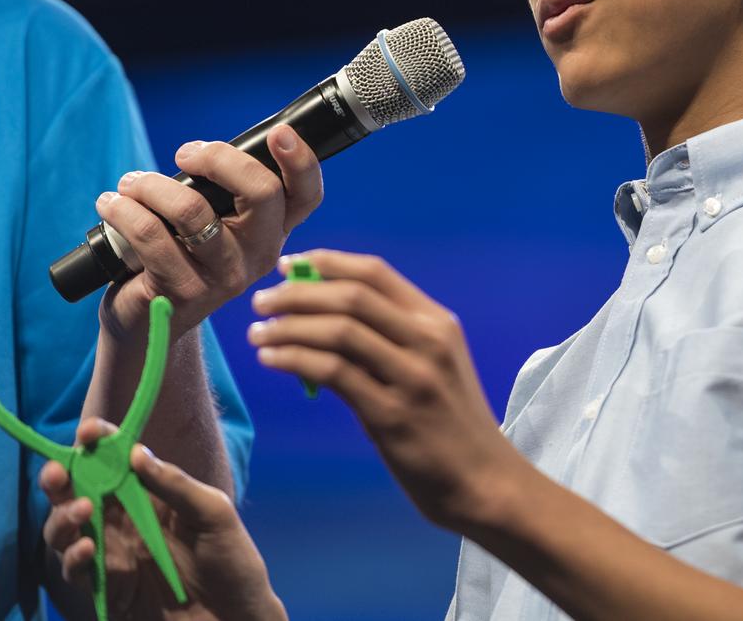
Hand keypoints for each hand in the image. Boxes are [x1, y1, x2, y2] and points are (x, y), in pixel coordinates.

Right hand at [41, 419, 285, 620]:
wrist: (237, 620)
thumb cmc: (233, 562)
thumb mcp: (213, 513)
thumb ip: (175, 485)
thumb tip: (136, 452)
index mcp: (151, 496)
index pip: (115, 462)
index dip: (97, 444)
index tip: (88, 431)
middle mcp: (125, 523)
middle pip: (78, 494)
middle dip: (61, 479)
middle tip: (57, 473)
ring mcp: (113, 556)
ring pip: (67, 532)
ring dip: (63, 518)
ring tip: (81, 510)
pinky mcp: (108, 591)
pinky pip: (79, 572)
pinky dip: (75, 558)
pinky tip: (87, 547)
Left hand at [96, 124, 321, 338]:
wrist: (148, 322)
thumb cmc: (181, 256)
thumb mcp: (217, 226)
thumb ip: (227, 193)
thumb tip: (207, 151)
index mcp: (275, 231)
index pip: (306, 195)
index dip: (301, 161)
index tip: (279, 133)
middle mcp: (261, 255)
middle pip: (262, 192)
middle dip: (217, 158)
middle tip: (184, 154)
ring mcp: (225, 277)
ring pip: (193, 210)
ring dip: (151, 185)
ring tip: (130, 183)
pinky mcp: (184, 291)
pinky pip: (151, 235)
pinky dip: (124, 211)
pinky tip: (111, 205)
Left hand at [248, 250, 523, 532]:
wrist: (484, 481)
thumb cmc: (449, 425)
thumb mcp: (432, 367)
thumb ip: (388, 341)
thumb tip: (317, 321)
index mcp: (438, 322)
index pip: (376, 273)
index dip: (327, 262)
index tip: (288, 265)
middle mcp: (428, 341)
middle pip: (352, 296)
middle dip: (298, 292)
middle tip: (262, 301)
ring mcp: (412, 377)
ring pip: (339, 330)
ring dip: (288, 326)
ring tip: (258, 333)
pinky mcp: (393, 415)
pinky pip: (333, 372)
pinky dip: (295, 359)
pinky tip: (272, 360)